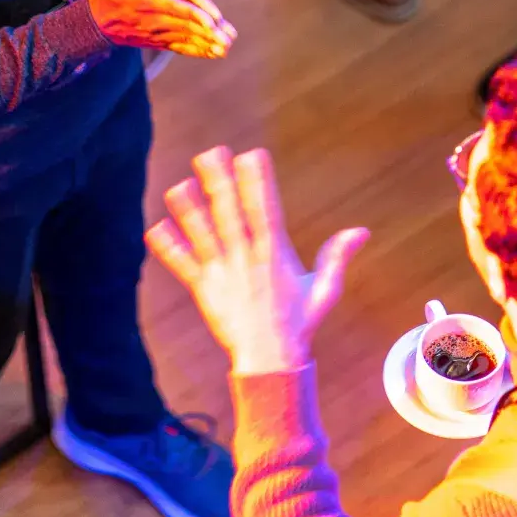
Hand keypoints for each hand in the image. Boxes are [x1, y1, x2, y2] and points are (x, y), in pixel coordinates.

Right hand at [89, 0, 236, 57]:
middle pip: (182, 25)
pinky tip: (215, 53)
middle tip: (227, 37)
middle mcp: (150, 20)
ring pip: (183, 38)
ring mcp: (153, 33)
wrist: (94, 23)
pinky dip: (197, 50)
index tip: (211, 20)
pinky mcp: (156, 41)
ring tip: (226, 47)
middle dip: (206, 32)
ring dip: (206, 43)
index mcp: (142, 0)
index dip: (191, 13)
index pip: (170, 7)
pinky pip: (178, 47)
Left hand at [146, 146, 368, 374]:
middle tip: (211, 153)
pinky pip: (183, 266)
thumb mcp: (324, 291)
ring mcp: (222, 274)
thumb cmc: (299, 323)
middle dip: (220, 183)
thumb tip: (361, 231)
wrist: (271, 362)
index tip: (252, 155)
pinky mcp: (203, 290)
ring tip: (178, 186)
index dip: (258, 182)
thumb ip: (337, 257)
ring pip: (203, 236)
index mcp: (274, 254)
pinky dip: (169, 248)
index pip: (265, 210)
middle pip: (230, 214)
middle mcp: (245, 259)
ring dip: (189, 211)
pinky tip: (155, 228)